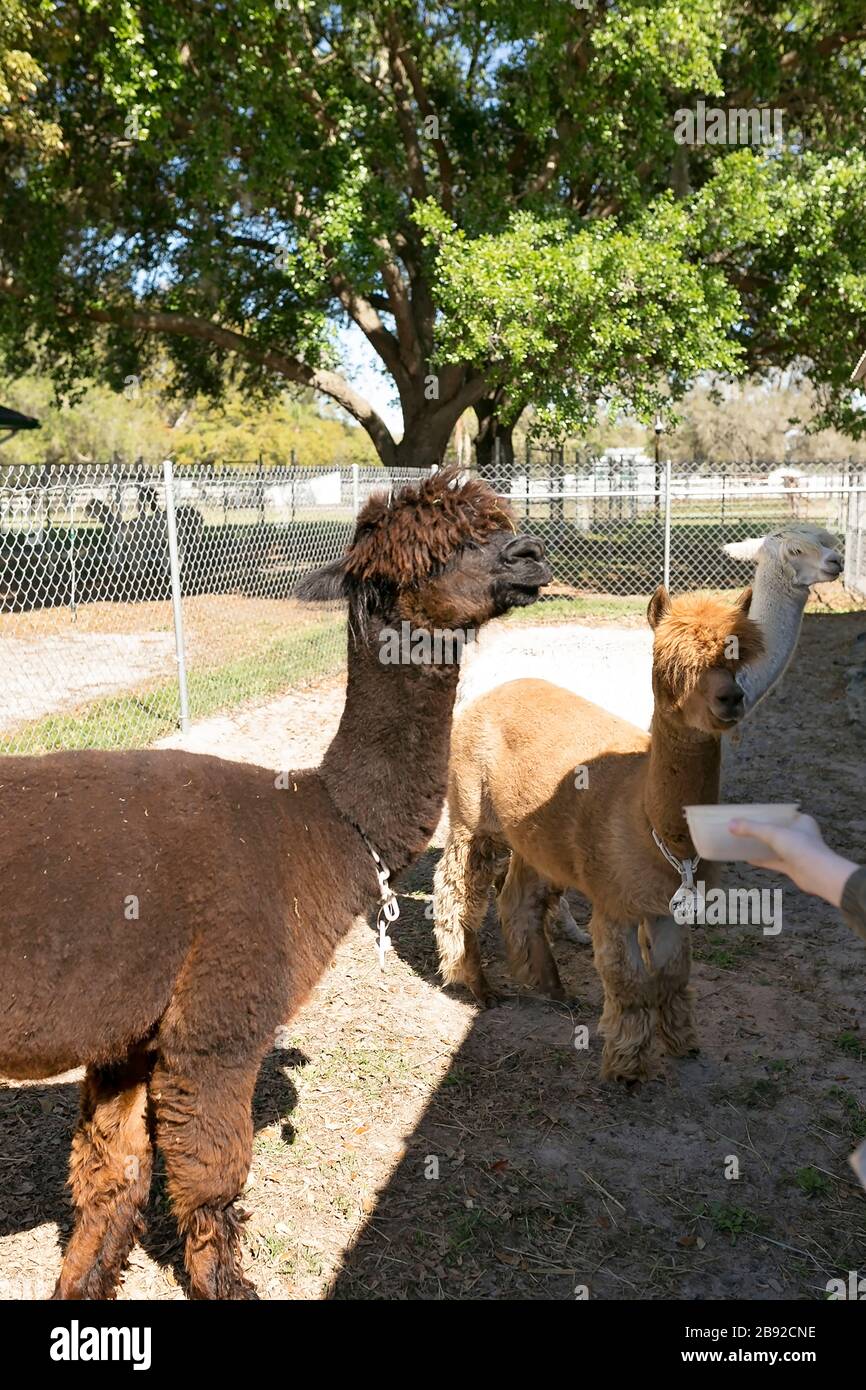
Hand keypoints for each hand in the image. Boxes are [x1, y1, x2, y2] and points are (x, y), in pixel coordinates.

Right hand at [728, 814, 857, 907]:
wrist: (818, 874)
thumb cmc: (802, 848)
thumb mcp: (773, 833)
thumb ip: (751, 828)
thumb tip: (731, 825)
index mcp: (802, 822)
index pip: (783, 815)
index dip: (770, 813)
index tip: (755, 813)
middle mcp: (801, 836)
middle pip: (778, 831)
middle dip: (764, 830)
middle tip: (746, 828)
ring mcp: (797, 852)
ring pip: (776, 847)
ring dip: (762, 846)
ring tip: (745, 842)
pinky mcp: (793, 866)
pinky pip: (775, 861)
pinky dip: (763, 860)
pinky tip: (749, 859)